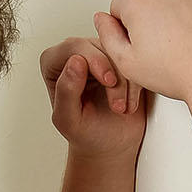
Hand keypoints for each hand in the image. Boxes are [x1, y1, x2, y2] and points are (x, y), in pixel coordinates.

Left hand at [38, 36, 148, 159]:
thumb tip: (75, 61)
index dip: (94, 60)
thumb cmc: (86, 134)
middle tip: (118, 104)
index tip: (109, 82)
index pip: (75, 46)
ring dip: (127, 83)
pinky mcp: (120, 62)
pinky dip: (136, 83)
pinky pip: (134, 59)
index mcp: (55, 63)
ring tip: (121, 108)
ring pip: (120, 52)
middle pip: (100, 45)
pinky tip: (129, 103)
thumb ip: (66, 92)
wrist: (110, 145)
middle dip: (115, 76)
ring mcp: (100, 55)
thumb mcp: (70, 120)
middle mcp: (76, 54)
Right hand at [92, 0, 191, 107]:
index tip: (143, 43)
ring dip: (178, 11)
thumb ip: (108, 36)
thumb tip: (102, 19)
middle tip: (166, 46)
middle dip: (153, 17)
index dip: (129, 29)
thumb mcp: (128, 64)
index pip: (120, 6)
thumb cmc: (180, 72)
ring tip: (187, 40)